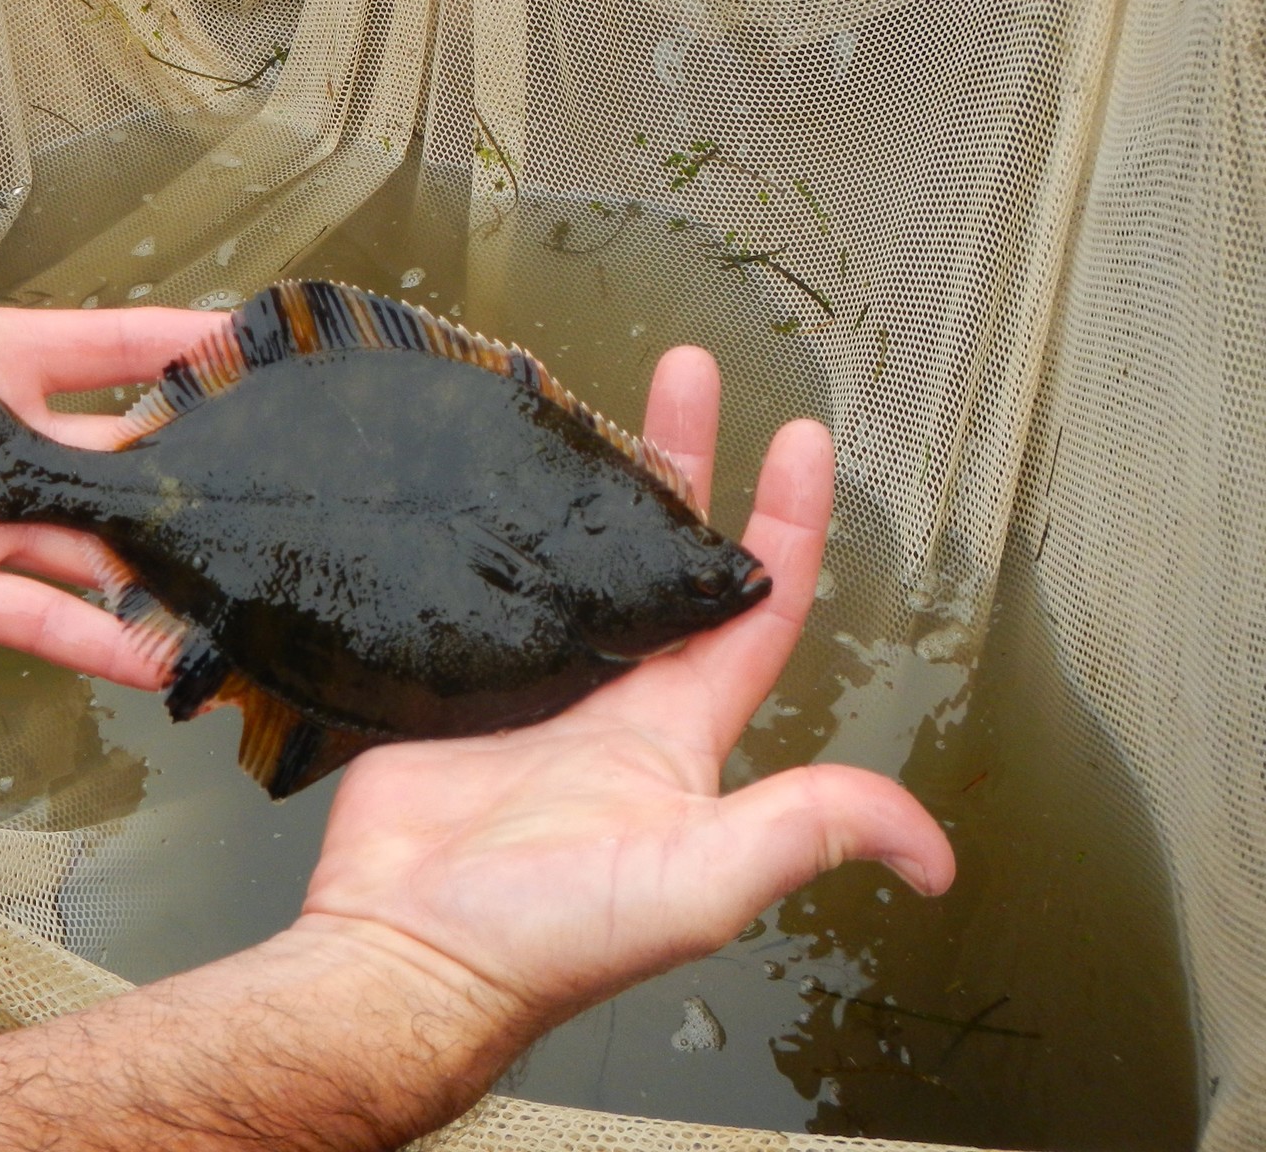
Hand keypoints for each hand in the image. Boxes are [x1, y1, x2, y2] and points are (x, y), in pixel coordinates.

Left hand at [0, 60, 222, 686]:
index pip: (117, 347)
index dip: (188, 346)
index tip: (267, 347)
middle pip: (129, 459)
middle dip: (202, 468)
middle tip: (294, 481)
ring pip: (99, 550)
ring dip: (168, 568)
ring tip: (258, 584)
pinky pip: (34, 619)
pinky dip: (99, 642)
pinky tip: (165, 661)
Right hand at [297, 348, 955, 1040]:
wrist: (400, 955)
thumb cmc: (543, 941)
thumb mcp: (697, 881)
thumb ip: (801, 832)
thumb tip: (931, 853)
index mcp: (678, 737)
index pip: (754, 609)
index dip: (785, 523)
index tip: (801, 442)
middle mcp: (613, 705)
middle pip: (663, 559)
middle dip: (680, 461)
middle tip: (685, 376)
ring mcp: (530, 692)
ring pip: (572, 564)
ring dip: (587, 485)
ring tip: (585, 404)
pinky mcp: (453, 686)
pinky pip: (482, 593)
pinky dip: (490, 537)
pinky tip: (483, 487)